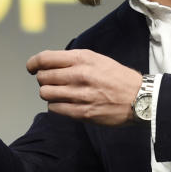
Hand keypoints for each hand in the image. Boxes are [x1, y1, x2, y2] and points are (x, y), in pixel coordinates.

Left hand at [26, 49, 142, 125]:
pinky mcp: (82, 112)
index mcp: (82, 59)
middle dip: (43, 79)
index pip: (45, 59)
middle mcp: (79, 75)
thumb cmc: (117, 77)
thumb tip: (50, 63)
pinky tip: (64, 103)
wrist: (138, 98)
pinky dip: (56, 106)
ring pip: (46, 94)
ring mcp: (80, 95)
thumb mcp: (97, 59)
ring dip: (48, 93)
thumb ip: (74, 60)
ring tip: (58, 93)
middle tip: (51, 82)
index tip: (32, 67)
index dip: (33, 63)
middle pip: (43, 77)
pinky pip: (55, 109)